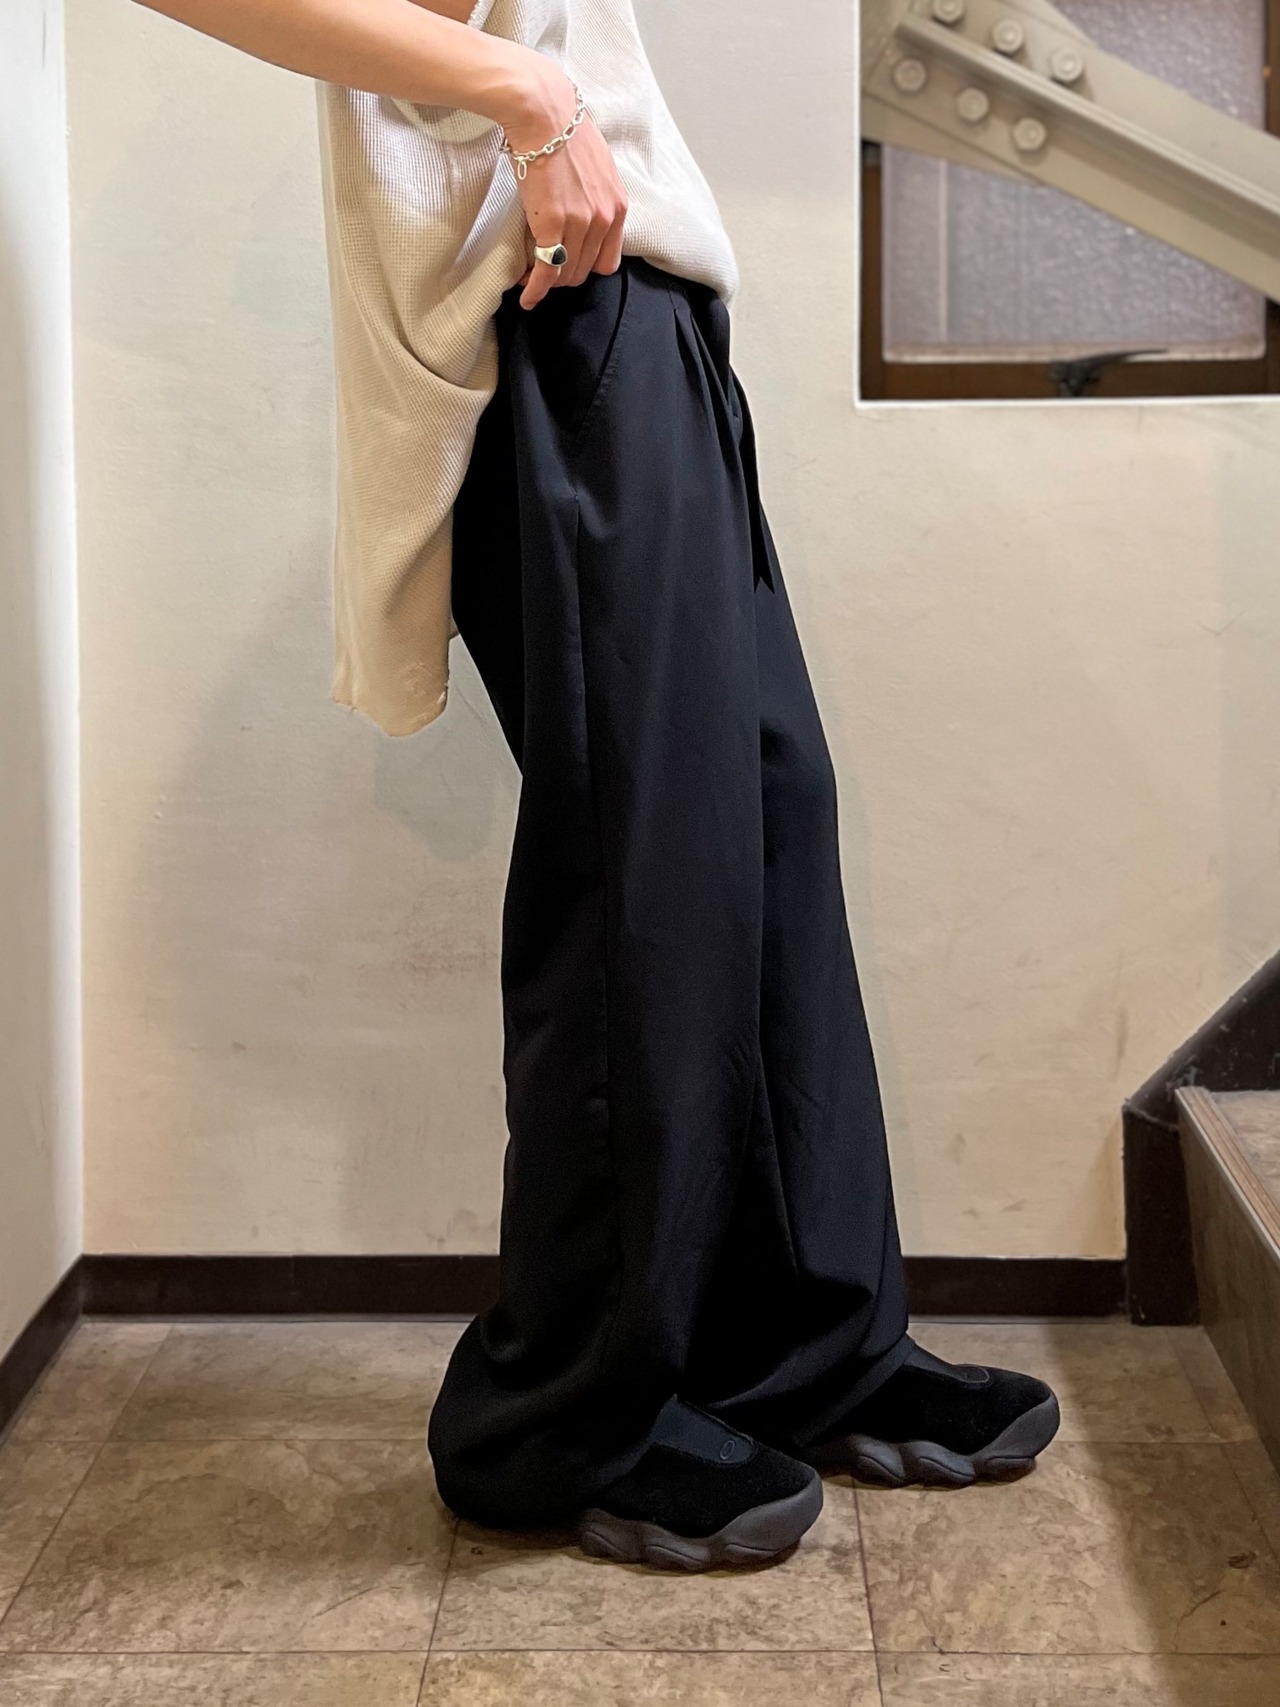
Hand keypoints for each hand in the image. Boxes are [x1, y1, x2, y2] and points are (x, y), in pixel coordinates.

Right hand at [504, 65, 627, 307]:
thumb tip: (580, 210)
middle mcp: (604, 219)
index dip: (586, 268)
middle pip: (585, 271)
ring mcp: (580, 224)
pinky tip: (526, 295)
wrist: (543, 111)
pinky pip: (547, 271)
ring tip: (530, 278)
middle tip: (543, 273)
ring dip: (548, 282)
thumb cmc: (562, 131)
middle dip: (564, 277)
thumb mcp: (596, 166)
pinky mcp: (552, 225)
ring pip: (566, 274)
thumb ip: (597, 195)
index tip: (568, 266)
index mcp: (618, 206)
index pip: (607, 260)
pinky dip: (536, 289)